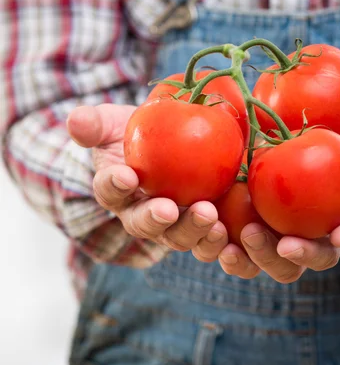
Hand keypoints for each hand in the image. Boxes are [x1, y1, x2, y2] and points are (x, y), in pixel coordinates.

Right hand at [66, 104, 228, 260]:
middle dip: (156, 220)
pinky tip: (239, 233)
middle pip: (147, 226)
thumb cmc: (139, 131)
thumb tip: (74, 121)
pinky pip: (214, 242)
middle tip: (169, 209)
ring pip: (182, 239)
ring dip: (194, 233)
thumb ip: (95, 123)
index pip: (110, 191)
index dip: (115, 186)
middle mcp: (144, 215)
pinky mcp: (208, 227)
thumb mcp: (115, 121)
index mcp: (118, 191)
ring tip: (209, 217)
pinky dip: (225, 244)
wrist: (173, 143)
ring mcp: (177, 224)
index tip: (125, 175)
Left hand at [218, 112, 339, 282]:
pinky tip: (208, 226)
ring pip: (266, 261)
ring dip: (252, 259)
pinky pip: (231, 240)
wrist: (306, 133)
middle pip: (305, 260)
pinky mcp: (244, 220)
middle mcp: (312, 232)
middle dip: (294, 257)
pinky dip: (219, 241)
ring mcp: (278, 229)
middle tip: (281, 242)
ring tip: (235, 243)